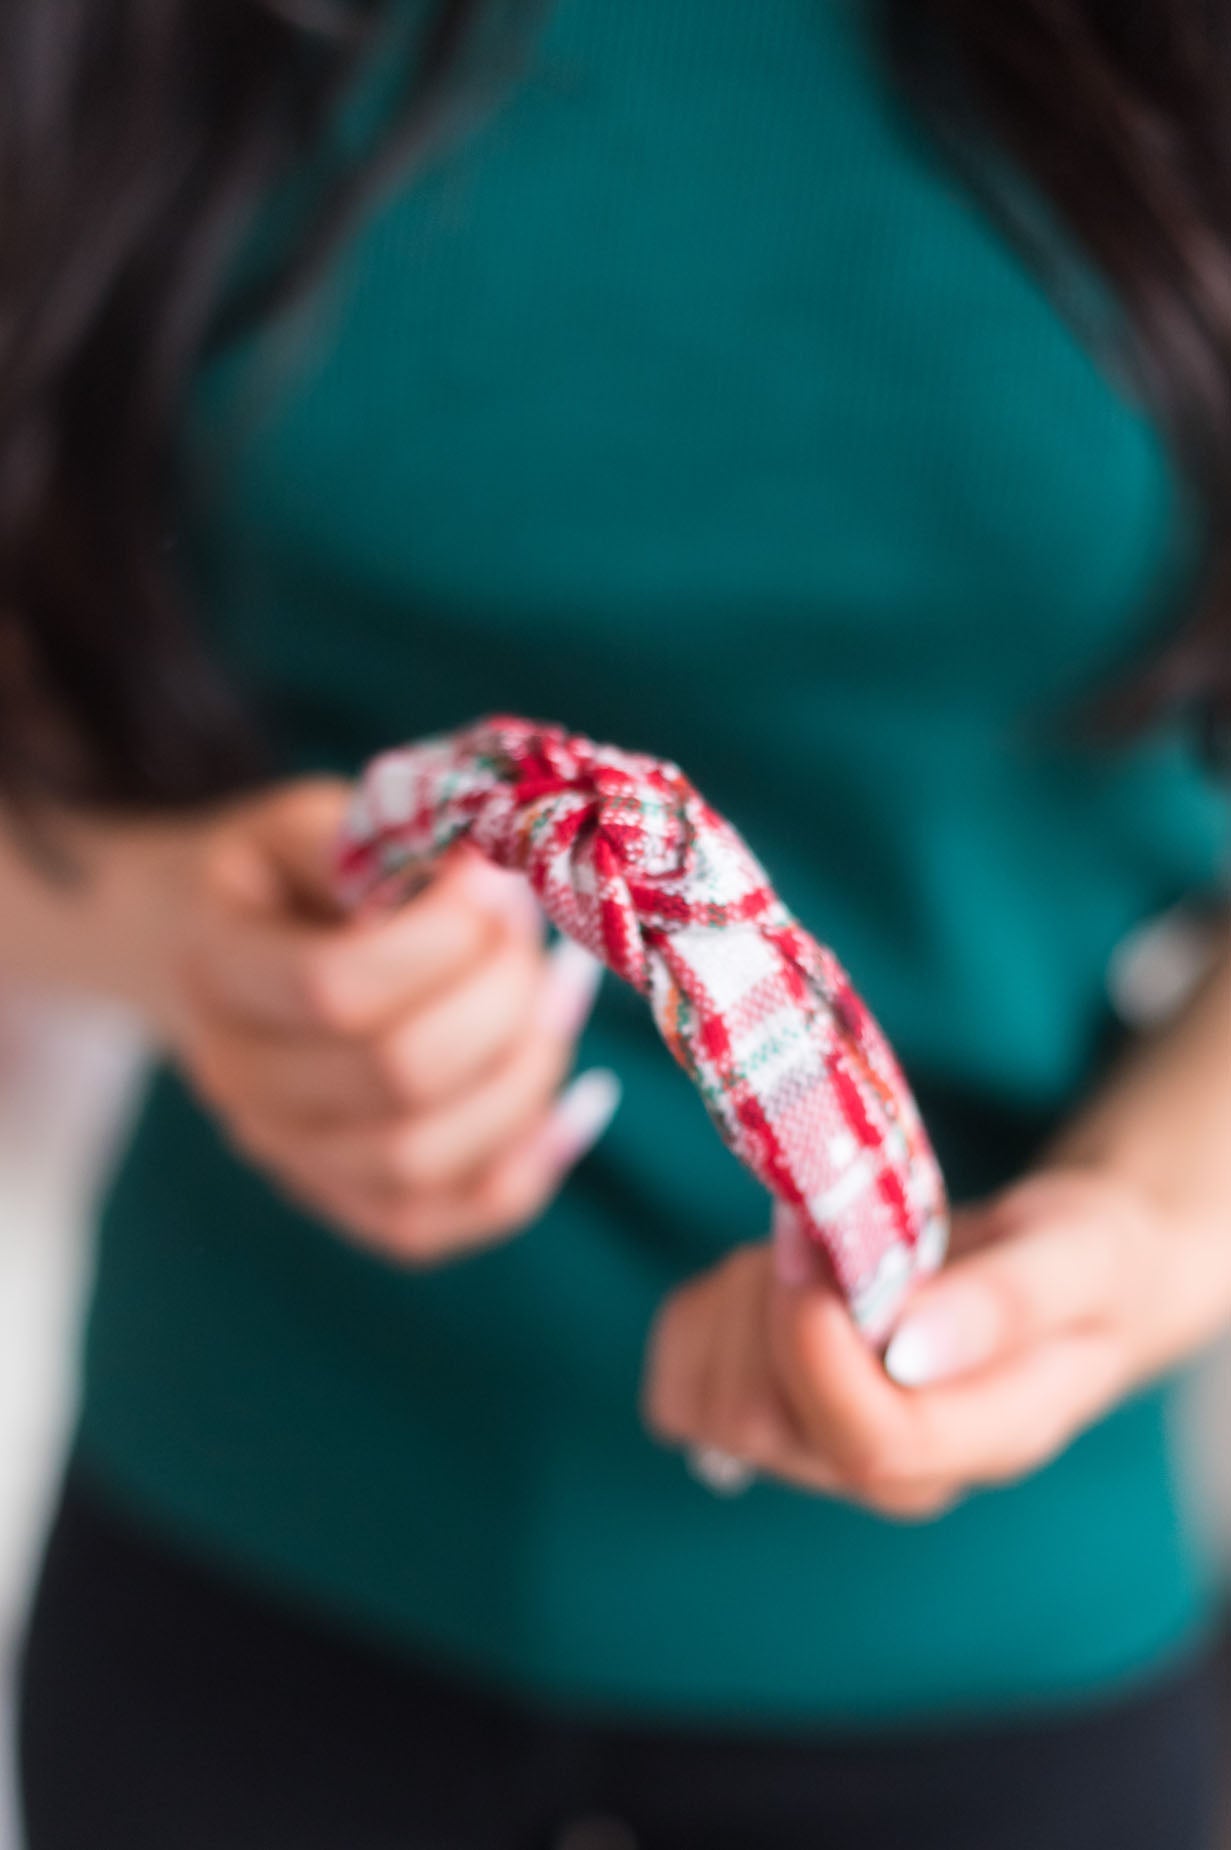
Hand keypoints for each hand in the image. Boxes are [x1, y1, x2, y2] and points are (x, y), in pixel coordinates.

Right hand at [151, 778, 617, 1262]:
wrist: (219, 950)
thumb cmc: (287, 875)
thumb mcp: (314, 821)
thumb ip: (390, 835)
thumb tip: (499, 859)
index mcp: (218, 972)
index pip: (332, 987)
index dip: (441, 936)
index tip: (493, 878)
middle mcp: (239, 1082)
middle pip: (394, 1076)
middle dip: (499, 997)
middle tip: (530, 937)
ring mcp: (289, 1154)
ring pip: (422, 1158)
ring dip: (523, 1076)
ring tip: (555, 999)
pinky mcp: (346, 1202)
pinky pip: (439, 1222)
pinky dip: (523, 1169)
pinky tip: (572, 1103)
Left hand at [642, 1167, 1230, 1518]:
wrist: (1060, 1278)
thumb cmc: (1079, 1267)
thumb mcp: (1078, 1257)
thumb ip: (1007, 1303)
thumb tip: (909, 1350)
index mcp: (980, 1441)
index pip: (866, 1443)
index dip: (814, 1344)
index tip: (816, 1245)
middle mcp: (895, 1470)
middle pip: (764, 1424)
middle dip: (768, 1305)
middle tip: (818, 1232)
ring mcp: (824, 1452)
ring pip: (710, 1407)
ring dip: (735, 1304)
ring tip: (805, 1255)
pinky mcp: (767, 1417)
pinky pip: (678, 1387)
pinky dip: (700, 1317)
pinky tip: (763, 1282)